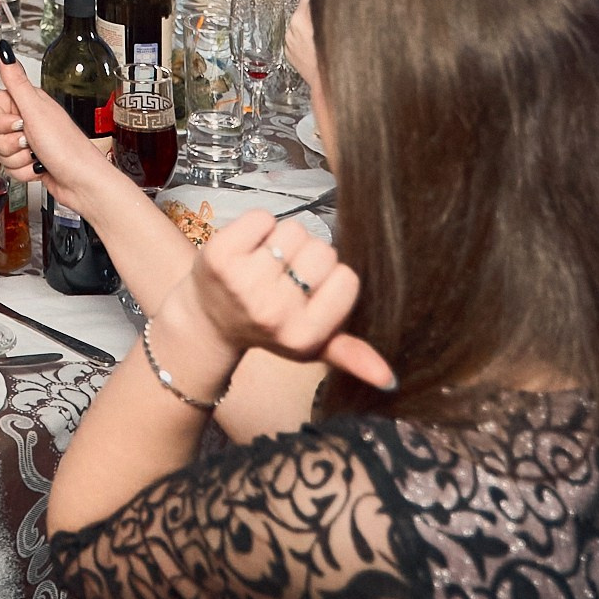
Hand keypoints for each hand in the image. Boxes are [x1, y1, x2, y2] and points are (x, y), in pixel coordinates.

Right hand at [0, 61, 122, 211]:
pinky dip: (23, 172)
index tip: (15, 124)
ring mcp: (25, 141)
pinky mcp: (26, 160)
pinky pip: (8, 167)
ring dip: (17, 159)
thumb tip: (5, 52)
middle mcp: (24, 119)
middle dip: (8, 144)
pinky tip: (38, 167)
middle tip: (29, 141)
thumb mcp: (37, 112)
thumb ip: (16, 82)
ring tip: (37, 155)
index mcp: (25, 101)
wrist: (81, 182)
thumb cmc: (66, 147)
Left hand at [157, 211, 385, 387]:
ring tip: (264, 264)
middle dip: (307, 256)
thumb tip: (391, 380)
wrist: (207, 319)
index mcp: (303, 335)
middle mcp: (274, 312)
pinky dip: (258, 225)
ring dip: (282, 240)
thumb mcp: (310, 345)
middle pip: (322, 250)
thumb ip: (351, 355)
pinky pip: (262, 217)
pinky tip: (247, 249)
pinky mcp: (219, 255)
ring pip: (293, 230)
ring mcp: (243, 283)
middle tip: (283, 277)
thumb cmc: (268, 327)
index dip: (332, 277)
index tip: (310, 291)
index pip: (347, 279)